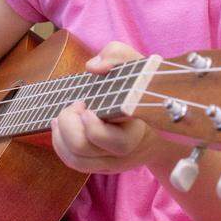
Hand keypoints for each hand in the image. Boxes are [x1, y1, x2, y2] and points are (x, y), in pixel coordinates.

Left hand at [50, 41, 161, 174]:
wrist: (161, 121)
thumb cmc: (144, 89)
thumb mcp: (138, 64)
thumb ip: (117, 55)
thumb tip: (93, 67)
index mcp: (139, 128)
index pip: (117, 142)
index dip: (94, 127)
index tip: (86, 104)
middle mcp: (125, 151)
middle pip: (84, 149)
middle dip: (69, 123)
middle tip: (77, 105)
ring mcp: (113, 162)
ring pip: (75, 159)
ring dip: (60, 133)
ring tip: (67, 113)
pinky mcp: (102, 165)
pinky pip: (73, 162)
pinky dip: (59, 143)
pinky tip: (61, 124)